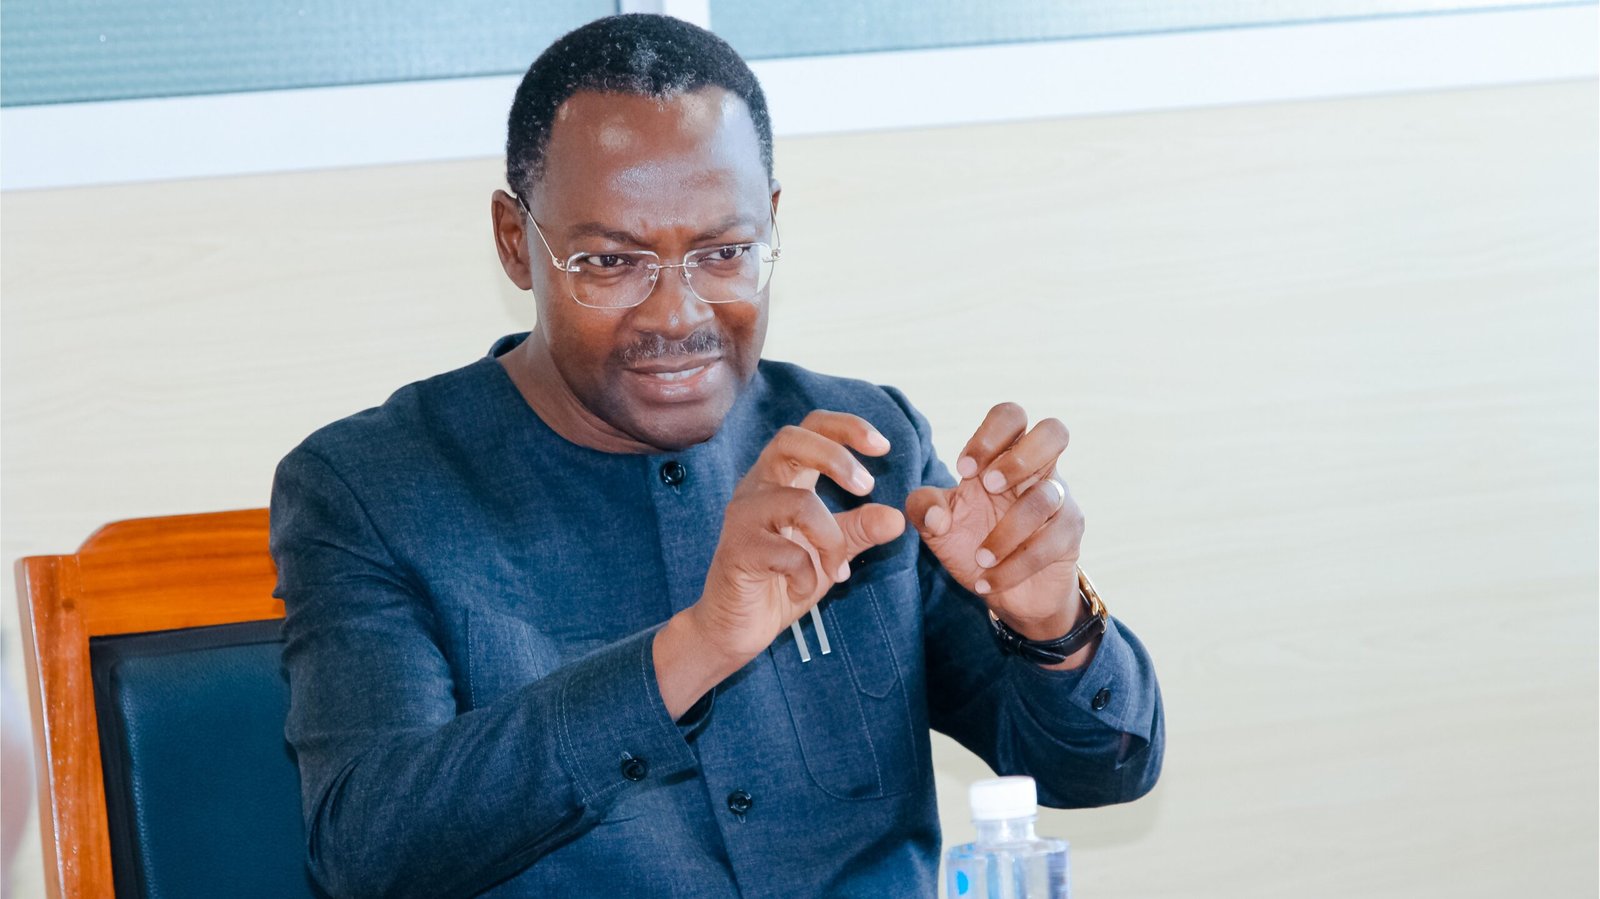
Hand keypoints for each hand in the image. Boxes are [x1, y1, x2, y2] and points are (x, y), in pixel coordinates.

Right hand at [688, 411, 906, 666]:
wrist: (736, 627)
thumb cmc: (781, 581)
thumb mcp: (830, 553)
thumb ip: (859, 531)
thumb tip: (897, 517)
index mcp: (782, 479)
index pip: (809, 428)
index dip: (846, 426)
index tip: (883, 445)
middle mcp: (758, 488)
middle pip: (790, 439)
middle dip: (836, 457)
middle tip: (867, 487)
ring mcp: (743, 517)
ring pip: (798, 503)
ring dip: (831, 540)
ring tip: (837, 571)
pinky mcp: (737, 550)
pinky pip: (787, 554)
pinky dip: (806, 576)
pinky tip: (801, 591)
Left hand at [907, 403, 1085, 643]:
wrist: (1004, 593)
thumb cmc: (972, 544)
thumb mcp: (937, 526)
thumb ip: (923, 508)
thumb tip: (935, 514)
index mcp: (1004, 457)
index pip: (1010, 416)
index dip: (989, 435)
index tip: (964, 469)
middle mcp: (1038, 471)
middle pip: (1054, 431)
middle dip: (1018, 459)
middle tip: (989, 487)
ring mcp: (1059, 501)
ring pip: (1045, 498)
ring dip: (1006, 532)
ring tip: (981, 557)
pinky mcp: (1069, 535)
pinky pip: (1049, 543)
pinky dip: (1013, 567)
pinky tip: (987, 581)